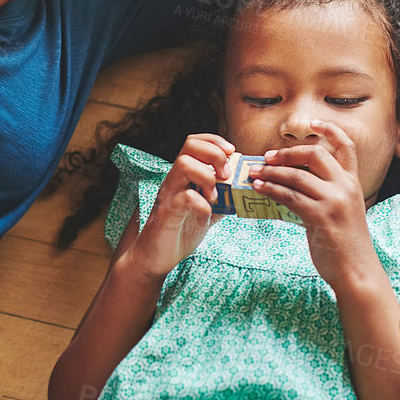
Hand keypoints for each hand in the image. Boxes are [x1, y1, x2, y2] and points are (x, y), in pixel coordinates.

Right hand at [129, 133, 234, 279]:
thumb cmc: (179, 232)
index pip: (194, 142)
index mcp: (183, 176)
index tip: (232, 153)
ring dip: (207, 176)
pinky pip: (185, 197)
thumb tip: (244, 190)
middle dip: (214, 154)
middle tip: (226, 175)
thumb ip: (222, 199)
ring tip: (214, 196)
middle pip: (189, 146)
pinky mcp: (166, 213)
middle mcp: (174, 180)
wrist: (155, 257)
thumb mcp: (207, 211)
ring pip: (184, 164)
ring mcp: (168, 194)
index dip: (215, 141)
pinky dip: (202, 205)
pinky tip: (205, 217)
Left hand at [253, 120, 378, 290]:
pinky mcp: (320, 217)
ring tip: (254, 174)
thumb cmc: (346, 245)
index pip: (346, 146)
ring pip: (296, 175)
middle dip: (287, 153)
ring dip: (271, 173)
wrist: (356, 271)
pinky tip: (260, 189)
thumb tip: (292, 185)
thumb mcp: (343, 212)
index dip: (329, 129)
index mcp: (353, 183)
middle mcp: (345, 187)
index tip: (312, 122)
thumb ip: (326, 194)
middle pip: (314, 154)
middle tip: (267, 158)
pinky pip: (290, 196)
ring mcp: (334, 201)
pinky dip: (271, 190)